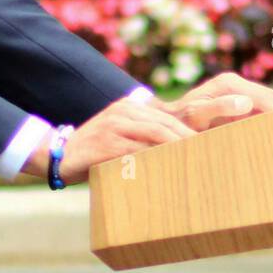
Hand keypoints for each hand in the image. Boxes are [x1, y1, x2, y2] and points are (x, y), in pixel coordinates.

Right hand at [21, 97, 194, 184]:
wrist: (59, 156)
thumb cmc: (94, 152)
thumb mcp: (119, 138)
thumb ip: (142, 139)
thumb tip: (175, 153)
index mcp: (129, 107)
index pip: (167, 115)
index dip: (189, 127)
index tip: (207, 139)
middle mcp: (124, 111)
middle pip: (166, 122)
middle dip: (190, 135)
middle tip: (213, 148)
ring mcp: (115, 124)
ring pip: (156, 132)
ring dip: (180, 145)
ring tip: (199, 157)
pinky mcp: (108, 141)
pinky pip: (139, 148)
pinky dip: (157, 156)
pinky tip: (171, 166)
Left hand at [153, 72, 272, 131]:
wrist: (165, 121)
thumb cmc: (177, 120)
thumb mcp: (194, 114)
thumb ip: (218, 107)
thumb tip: (245, 102)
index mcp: (230, 84)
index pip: (266, 99)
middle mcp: (237, 85)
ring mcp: (239, 94)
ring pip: (272, 105)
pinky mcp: (240, 105)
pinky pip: (263, 113)